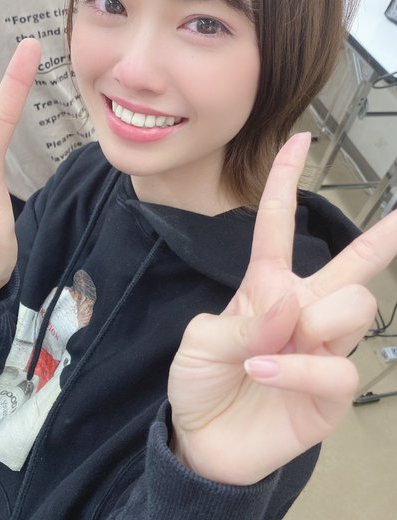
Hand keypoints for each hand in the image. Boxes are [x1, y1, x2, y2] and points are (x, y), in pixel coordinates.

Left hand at [168, 133, 395, 484]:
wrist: (202, 440)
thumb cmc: (200, 380)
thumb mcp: (202, 342)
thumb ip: (241, 319)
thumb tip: (291, 302)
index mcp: (267, 287)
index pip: (281, 226)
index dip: (287, 182)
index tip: (302, 138)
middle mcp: (303, 311)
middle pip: (358, 266)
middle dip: (384, 240)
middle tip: (363, 256)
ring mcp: (322, 349)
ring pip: (355, 307)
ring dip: (311, 322)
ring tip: (269, 351)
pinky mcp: (331, 394)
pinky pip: (337, 367)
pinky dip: (296, 368)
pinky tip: (264, 373)